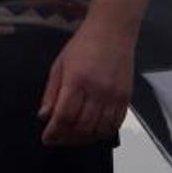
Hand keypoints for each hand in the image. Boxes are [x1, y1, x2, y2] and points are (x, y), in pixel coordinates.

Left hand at [38, 23, 134, 145]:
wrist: (112, 33)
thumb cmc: (82, 46)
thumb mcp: (59, 65)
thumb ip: (51, 92)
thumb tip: (45, 116)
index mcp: (76, 80)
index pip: (64, 116)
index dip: (54, 132)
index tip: (47, 138)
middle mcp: (97, 90)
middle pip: (82, 126)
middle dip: (67, 138)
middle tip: (58, 140)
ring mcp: (114, 95)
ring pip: (99, 129)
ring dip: (85, 139)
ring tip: (73, 138)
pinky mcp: (126, 98)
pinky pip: (115, 124)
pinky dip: (103, 133)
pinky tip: (93, 132)